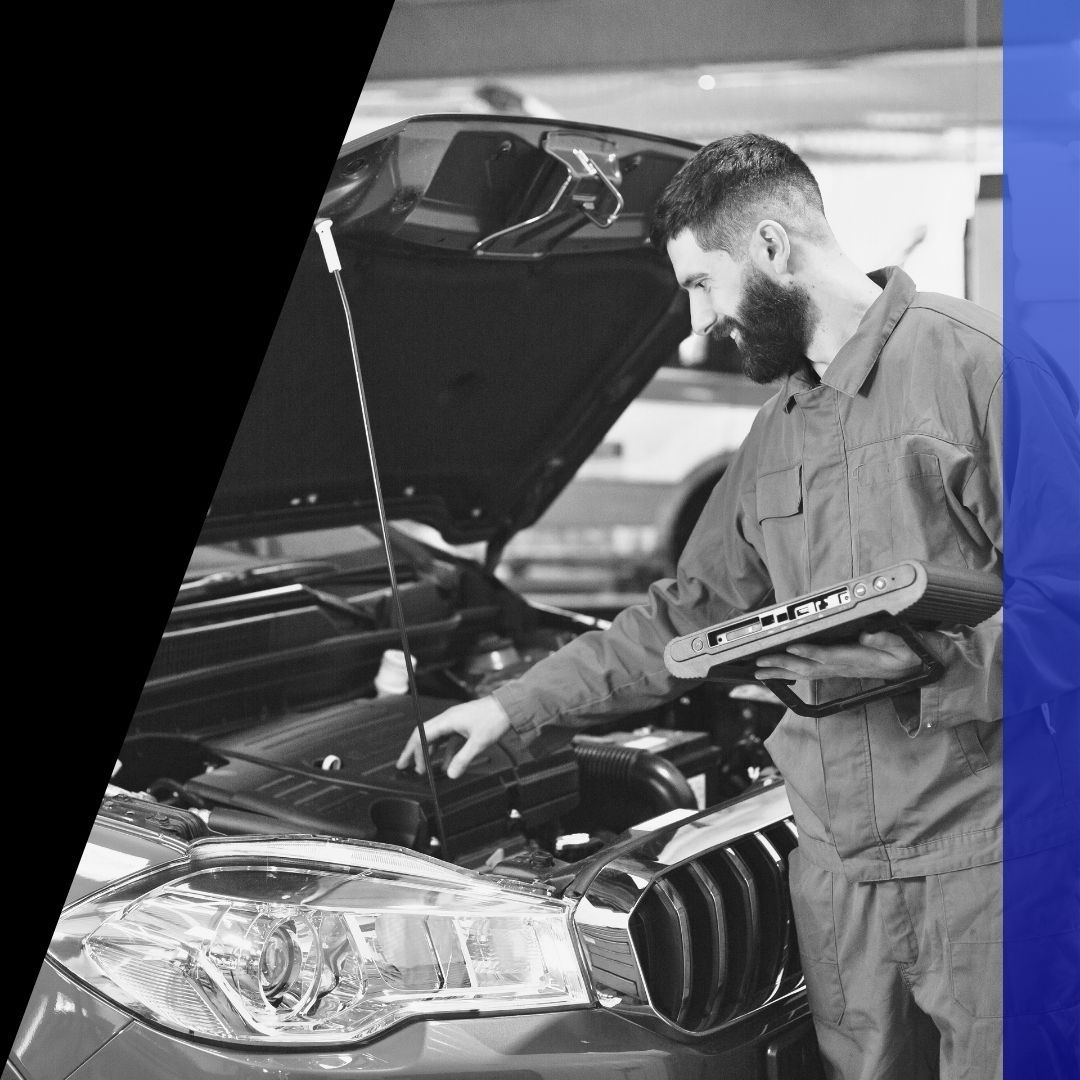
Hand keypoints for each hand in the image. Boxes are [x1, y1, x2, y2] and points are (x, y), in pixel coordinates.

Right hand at [395, 696, 511, 778]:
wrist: (509, 707)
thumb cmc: (495, 718)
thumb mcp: (479, 742)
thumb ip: (463, 759)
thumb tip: (451, 773)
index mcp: (447, 720)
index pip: (422, 735)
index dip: (414, 751)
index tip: (411, 765)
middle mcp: (448, 719)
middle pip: (424, 735)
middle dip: (414, 751)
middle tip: (404, 765)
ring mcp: (455, 721)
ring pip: (435, 737)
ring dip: (428, 752)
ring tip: (424, 768)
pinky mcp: (463, 725)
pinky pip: (448, 740)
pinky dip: (444, 752)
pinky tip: (445, 764)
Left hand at [754, 630, 922, 682]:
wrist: (918, 668)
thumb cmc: (912, 654)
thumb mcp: (907, 646)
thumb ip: (887, 640)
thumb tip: (868, 634)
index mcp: (859, 659)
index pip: (830, 656)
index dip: (810, 652)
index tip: (791, 645)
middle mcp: (846, 667)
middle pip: (809, 667)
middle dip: (783, 664)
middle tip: (760, 662)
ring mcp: (841, 670)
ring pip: (806, 673)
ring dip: (782, 672)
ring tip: (759, 671)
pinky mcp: (839, 669)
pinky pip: (810, 673)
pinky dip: (792, 673)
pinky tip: (777, 674)